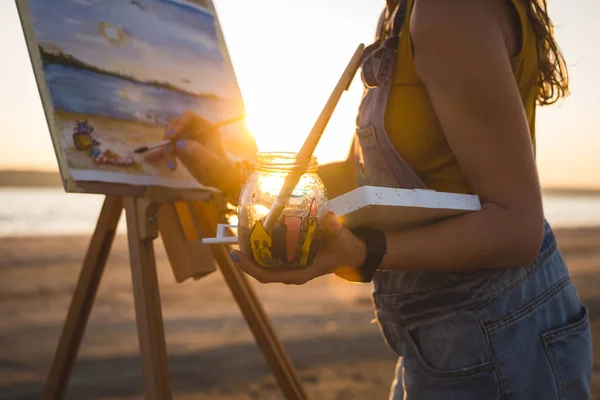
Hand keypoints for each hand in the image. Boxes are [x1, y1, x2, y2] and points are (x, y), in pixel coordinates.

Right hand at [145, 110, 237, 191]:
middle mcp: (194, 130)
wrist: (219, 180)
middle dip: (169, 138)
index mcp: (205, 127)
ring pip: (170, 138)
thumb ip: (197, 151)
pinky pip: (168, 148)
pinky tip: (149, 160)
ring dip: (166, 150)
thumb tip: (179, 144)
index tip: (171, 137)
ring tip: (171, 166)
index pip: (189, 117)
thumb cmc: (219, 169)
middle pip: (176, 126)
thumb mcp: (210, 162)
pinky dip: (159, 154)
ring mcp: (186, 139)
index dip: (179, 124)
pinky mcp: (180, 149)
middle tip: (168, 151)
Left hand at [230, 212, 367, 284]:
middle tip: (232, 240)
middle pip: (261, 270)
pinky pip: (272, 257)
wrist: (352, 253)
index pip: (267, 276)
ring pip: (265, 264)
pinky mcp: (293, 260)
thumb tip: (328, 217)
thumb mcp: (340, 238)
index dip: (249, 268)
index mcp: (300, 273)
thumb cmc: (345, 247)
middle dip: (246, 258)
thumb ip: (333, 228)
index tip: (236, 255)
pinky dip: (262, 247)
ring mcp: (291, 267)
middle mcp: (292, 272)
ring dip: (252, 252)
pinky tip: (257, 233)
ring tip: (240, 235)